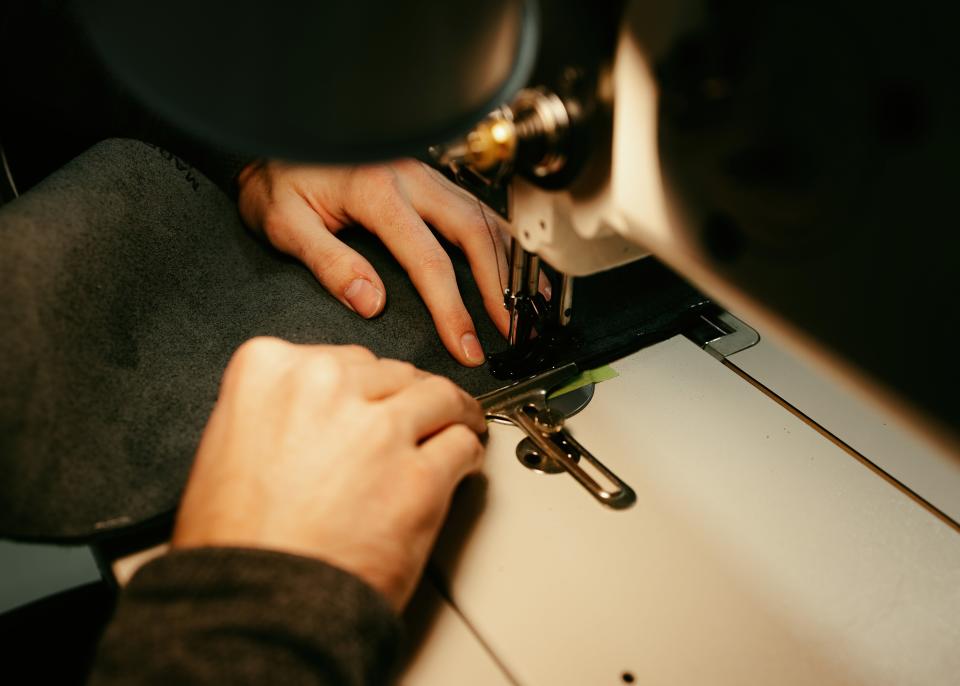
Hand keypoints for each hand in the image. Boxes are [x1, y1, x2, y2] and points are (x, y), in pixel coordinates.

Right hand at [172, 337, 485, 610]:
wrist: (255, 605)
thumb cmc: (236, 541)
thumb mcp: (229, 444)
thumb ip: (280, 410)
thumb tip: (321, 411)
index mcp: (271, 370)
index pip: (340, 357)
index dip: (363, 384)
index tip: (372, 398)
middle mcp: (327, 386)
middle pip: (391, 372)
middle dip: (404, 397)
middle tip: (413, 418)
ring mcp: (379, 430)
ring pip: (437, 396)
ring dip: (452, 412)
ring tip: (460, 424)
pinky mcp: (421, 475)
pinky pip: (460, 444)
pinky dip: (468, 450)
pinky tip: (464, 461)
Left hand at [238, 160, 547, 366]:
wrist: (273, 137)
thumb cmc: (276, 180)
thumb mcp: (285, 224)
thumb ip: (330, 262)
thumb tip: (372, 302)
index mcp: (375, 191)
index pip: (428, 259)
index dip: (452, 308)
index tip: (466, 345)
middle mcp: (407, 178)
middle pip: (473, 231)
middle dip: (498, 284)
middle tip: (514, 326)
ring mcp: (421, 174)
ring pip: (481, 215)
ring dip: (507, 259)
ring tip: (527, 300)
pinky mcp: (424, 177)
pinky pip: (473, 205)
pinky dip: (498, 236)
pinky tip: (511, 261)